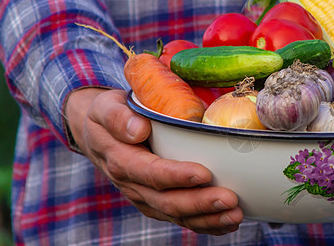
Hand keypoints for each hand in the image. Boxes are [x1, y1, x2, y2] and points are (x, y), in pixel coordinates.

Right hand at [65, 88, 242, 234]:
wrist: (97, 135)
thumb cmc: (108, 116)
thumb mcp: (105, 107)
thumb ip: (118, 117)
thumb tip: (138, 129)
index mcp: (121, 160)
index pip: (150, 173)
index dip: (177, 176)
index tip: (204, 173)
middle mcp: (133, 185)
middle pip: (167, 201)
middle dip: (200, 203)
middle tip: (230, 199)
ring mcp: (145, 198)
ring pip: (176, 215)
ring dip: (208, 219)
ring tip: (235, 216)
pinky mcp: (156, 203)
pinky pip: (180, 219)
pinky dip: (205, 225)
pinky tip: (227, 224)